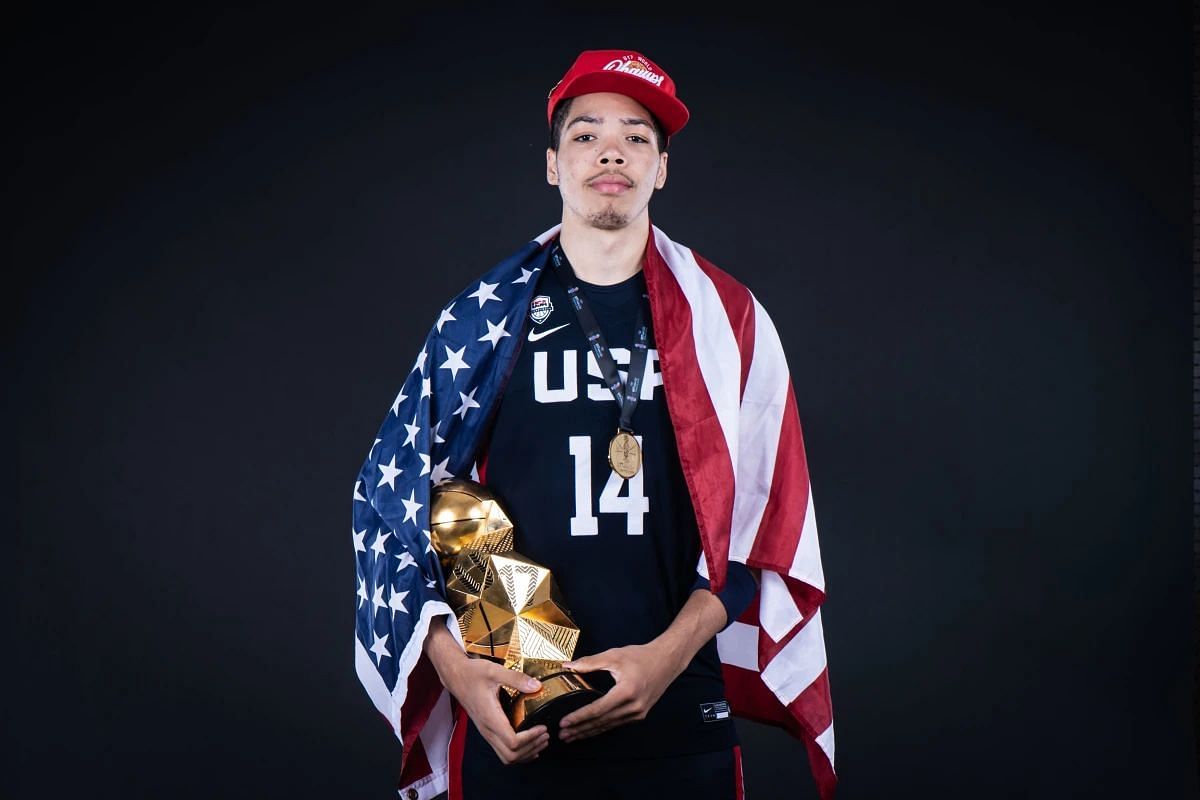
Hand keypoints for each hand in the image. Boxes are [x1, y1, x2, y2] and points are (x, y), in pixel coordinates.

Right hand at [425, 625, 548, 764]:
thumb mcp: (494, 671)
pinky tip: (529, 744)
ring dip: (526, 753)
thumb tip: (536, 686)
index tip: (543, 728)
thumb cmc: (473, 673)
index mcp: (491, 718)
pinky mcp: (487, 731)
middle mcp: (488, 730)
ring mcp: (486, 733)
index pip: (513, 742)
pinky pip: (502, 751)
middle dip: (531, 748)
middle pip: (511, 755)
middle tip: (545, 735)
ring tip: (541, 741)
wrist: (455, 676)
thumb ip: (516, 678)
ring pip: (506, 757)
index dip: (530, 739)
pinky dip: (518, 753)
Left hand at [557, 643, 681, 742]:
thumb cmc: (641, 656)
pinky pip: (616, 724)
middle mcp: (634, 706)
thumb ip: (590, 662)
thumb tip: (568, 665)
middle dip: (580, 729)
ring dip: (589, 732)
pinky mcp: (640, 714)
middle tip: (562, 734)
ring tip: (572, 736)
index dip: (579, 717)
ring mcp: (638, 713)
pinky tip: (590, 730)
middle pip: (601, 722)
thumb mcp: (614, 656)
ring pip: (608, 726)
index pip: (598, 709)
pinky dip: (601, 727)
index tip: (564, 722)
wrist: (666, 661)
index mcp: (626, 691)